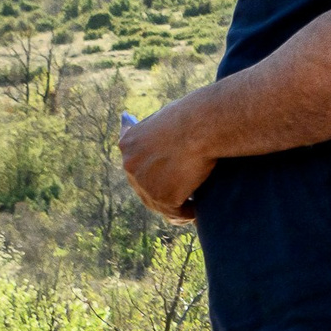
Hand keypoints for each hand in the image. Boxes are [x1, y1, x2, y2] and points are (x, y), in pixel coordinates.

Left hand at [120, 104, 212, 221]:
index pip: (136, 165)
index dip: (152, 174)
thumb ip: (160, 135)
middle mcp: (129, 165)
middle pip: (144, 187)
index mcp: (128, 144)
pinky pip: (176, 212)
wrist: (202, 126)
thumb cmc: (194, 116)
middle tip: (181, 198)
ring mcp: (145, 183)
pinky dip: (187, 214)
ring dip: (175, 207)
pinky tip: (197, 213)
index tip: (165, 178)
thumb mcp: (168, 120)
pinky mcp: (164, 197)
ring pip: (159, 203)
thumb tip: (165, 141)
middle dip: (162, 193)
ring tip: (191, 210)